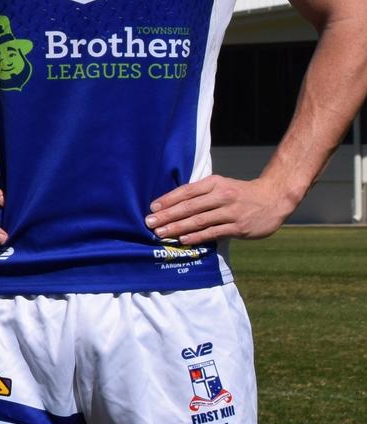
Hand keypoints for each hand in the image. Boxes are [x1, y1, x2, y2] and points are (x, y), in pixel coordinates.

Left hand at [145, 175, 291, 244]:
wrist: (273, 199)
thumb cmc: (241, 193)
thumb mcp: (222, 185)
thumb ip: (202, 193)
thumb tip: (175, 203)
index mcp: (214, 183)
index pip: (187, 191)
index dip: (169, 199)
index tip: (153, 207)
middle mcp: (221, 196)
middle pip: (189, 206)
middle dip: (167, 215)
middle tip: (150, 222)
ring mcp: (229, 212)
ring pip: (198, 220)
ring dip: (177, 228)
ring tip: (161, 233)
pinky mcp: (237, 227)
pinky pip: (212, 233)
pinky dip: (196, 237)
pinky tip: (183, 240)